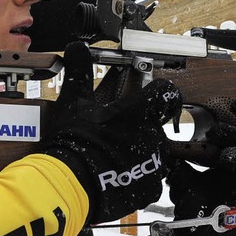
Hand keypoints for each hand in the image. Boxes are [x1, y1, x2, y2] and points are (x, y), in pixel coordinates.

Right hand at [42, 42, 181, 223]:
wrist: (70, 185)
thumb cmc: (73, 142)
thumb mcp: (72, 102)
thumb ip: (79, 73)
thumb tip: (76, 48)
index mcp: (138, 112)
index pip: (165, 93)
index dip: (158, 92)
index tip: (148, 95)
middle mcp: (152, 136)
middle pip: (155, 124)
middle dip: (139, 126)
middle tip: (116, 131)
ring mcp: (153, 163)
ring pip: (153, 151)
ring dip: (138, 151)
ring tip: (112, 156)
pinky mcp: (150, 188)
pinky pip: (149, 178)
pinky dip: (136, 177)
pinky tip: (116, 174)